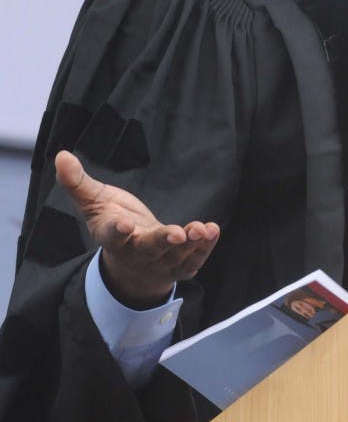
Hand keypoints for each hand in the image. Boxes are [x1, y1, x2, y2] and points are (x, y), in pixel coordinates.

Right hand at [55, 150, 219, 308]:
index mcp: (112, 238)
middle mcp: (136, 254)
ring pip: (174, 257)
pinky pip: (193, 261)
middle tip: (177, 234)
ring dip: (190, 244)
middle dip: (163, 242)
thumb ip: (78, 182)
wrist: (130, 263)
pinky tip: (212, 231)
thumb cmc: (112, 223)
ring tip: (201, 229)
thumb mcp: (94, 202)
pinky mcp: (178, 265)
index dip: (118, 231)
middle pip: (149, 250)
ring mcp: (159, 263)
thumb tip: (60, 155)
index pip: (112, 236)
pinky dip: (204, 248)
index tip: (125, 225)